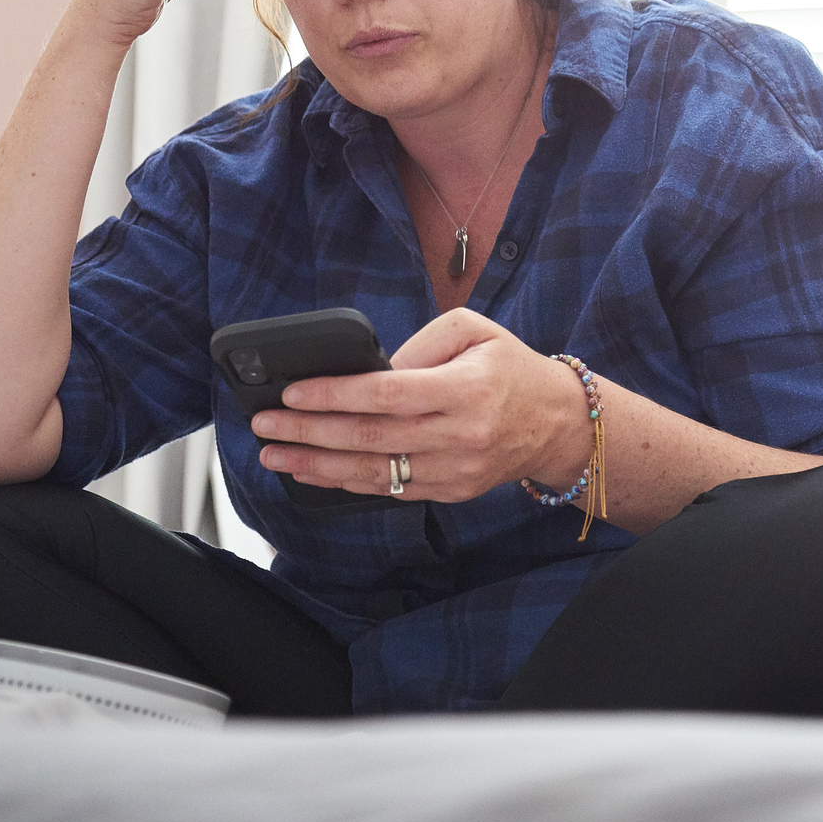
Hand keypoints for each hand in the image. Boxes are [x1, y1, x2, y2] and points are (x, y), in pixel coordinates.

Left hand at [250, 309, 591, 501]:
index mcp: (466, 389)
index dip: (336, 395)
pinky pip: (389, 490)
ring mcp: (454, 470)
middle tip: (265, 424)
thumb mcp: (474, 330)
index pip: (388, 394)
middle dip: (310, 432)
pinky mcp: (450, 491)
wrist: (557, 424)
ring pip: (374, 473)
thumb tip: (371, 368)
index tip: (293, 392)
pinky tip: (313, 471)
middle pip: (371, 437)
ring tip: (275, 454)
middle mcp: (460, 435)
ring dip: (317, 465)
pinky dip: (346, 482)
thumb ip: (422, 342)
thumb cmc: (510, 368)